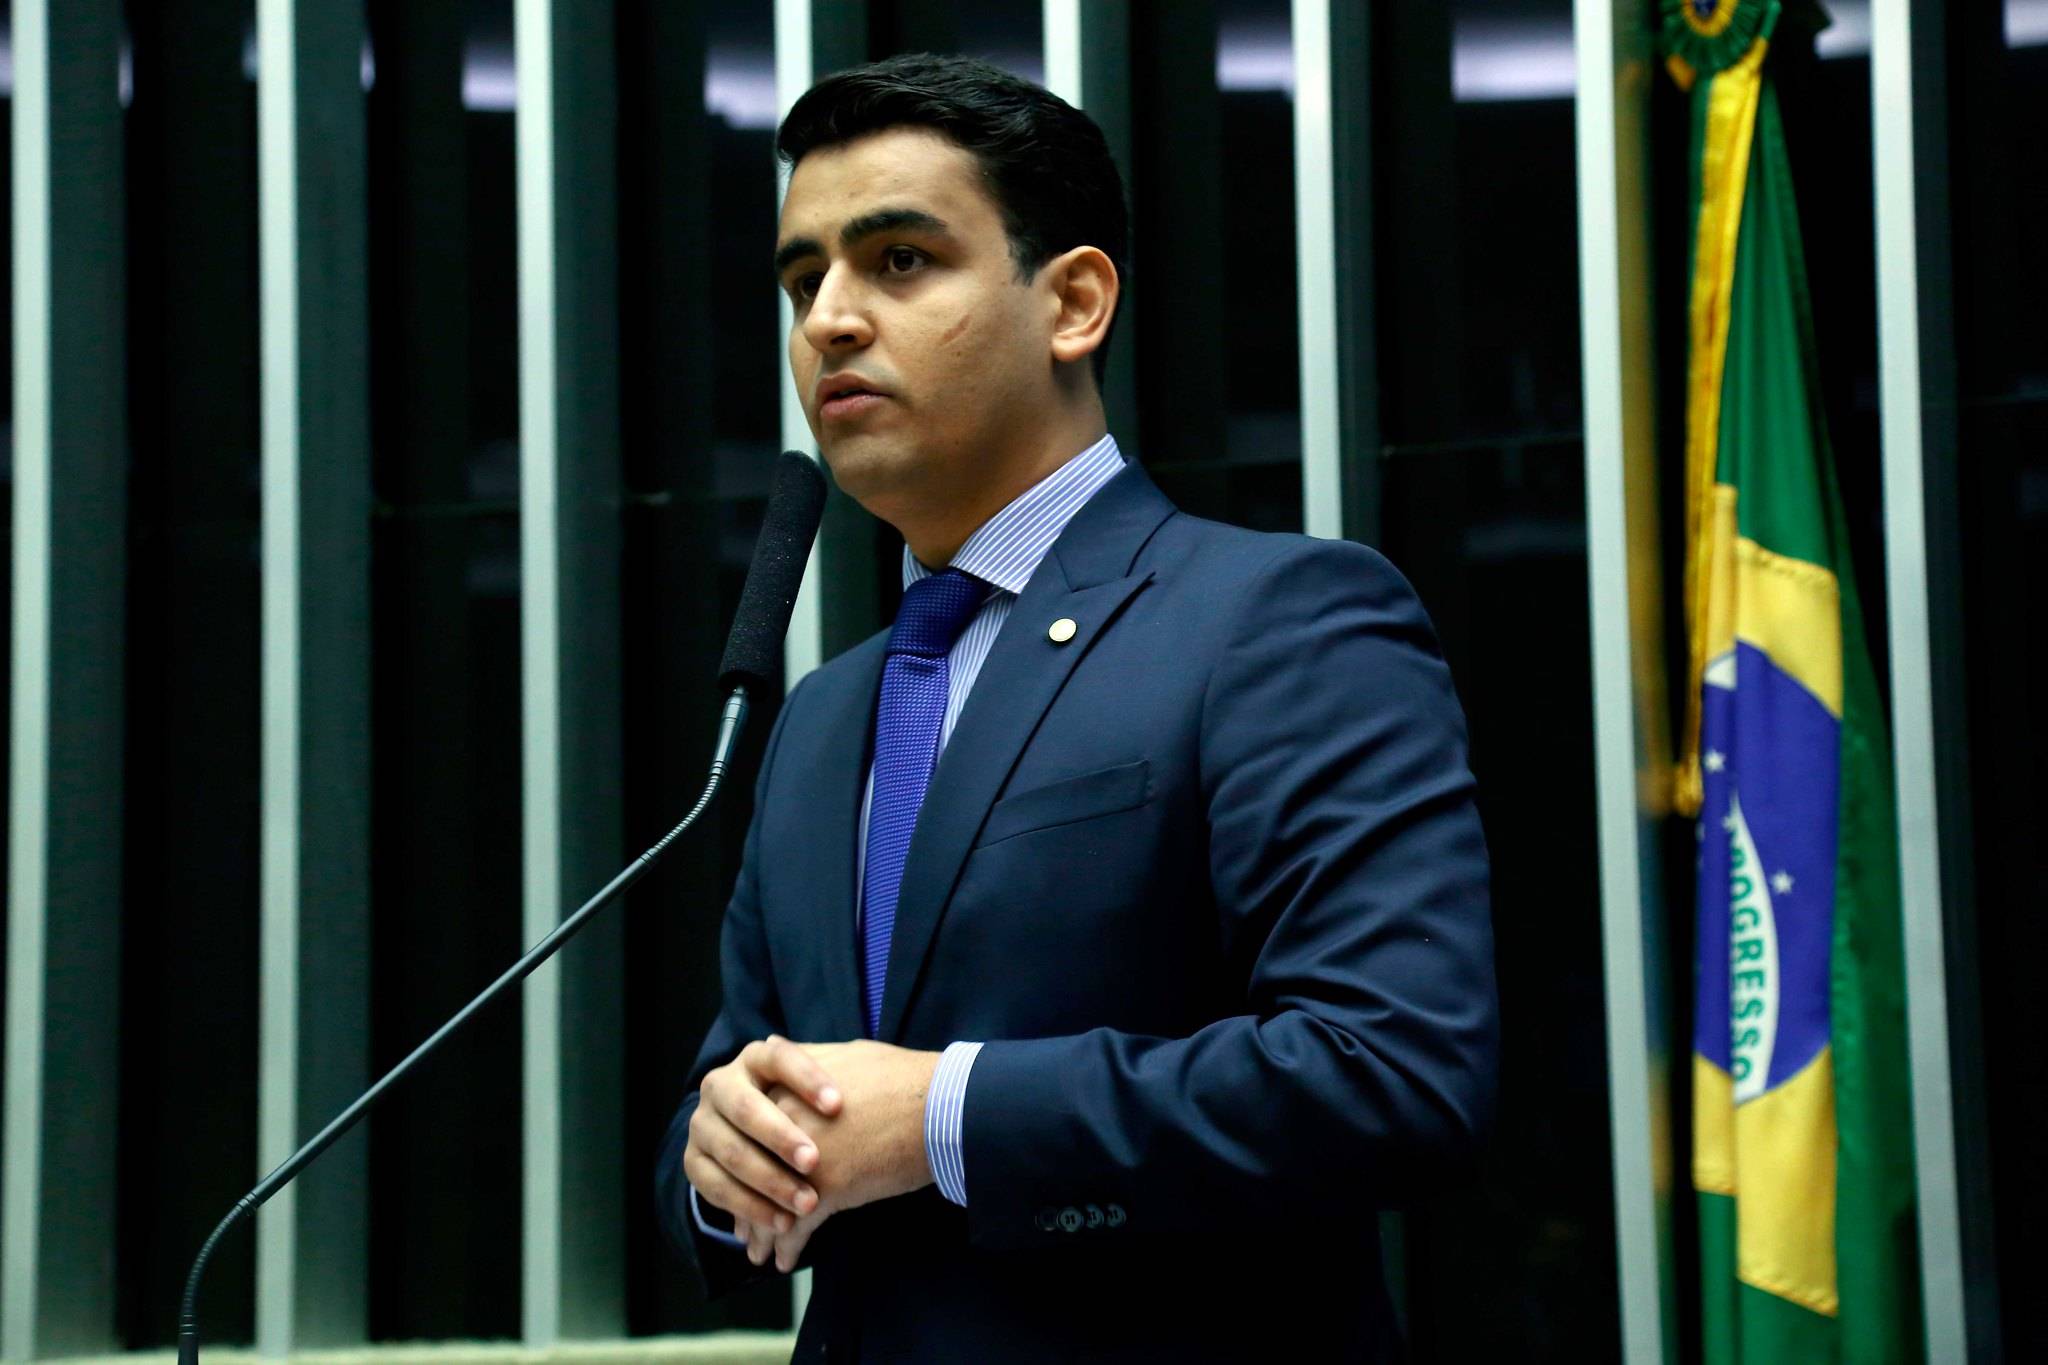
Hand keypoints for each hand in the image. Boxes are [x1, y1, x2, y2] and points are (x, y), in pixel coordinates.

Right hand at [683, 1034, 843, 1232]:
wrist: (757, 1135)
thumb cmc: (805, 1107)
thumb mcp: (816, 1086)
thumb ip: (833, 1074)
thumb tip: (867, 1063)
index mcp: (754, 1059)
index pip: (779, 1059)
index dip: (807, 1079)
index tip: (838, 1105)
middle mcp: (720, 1085)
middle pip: (746, 1108)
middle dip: (781, 1137)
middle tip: (814, 1162)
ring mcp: (702, 1124)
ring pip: (731, 1152)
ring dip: (769, 1181)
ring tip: (809, 1204)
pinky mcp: (694, 1162)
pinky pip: (716, 1188)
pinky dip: (751, 1208)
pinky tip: (785, 1222)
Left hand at [727, 1050, 934, 1274]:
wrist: (942, 1104)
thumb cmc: (905, 1078)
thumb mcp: (846, 1054)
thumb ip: (804, 1059)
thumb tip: (776, 1046)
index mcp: (784, 1087)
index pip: (751, 1132)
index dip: (748, 1162)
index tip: (745, 1182)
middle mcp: (783, 1121)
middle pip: (752, 1171)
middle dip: (747, 1204)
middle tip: (743, 1229)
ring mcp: (801, 1157)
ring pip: (768, 1203)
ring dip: (763, 1232)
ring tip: (759, 1253)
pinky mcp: (825, 1189)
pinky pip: (795, 1227)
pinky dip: (788, 1247)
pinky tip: (784, 1261)